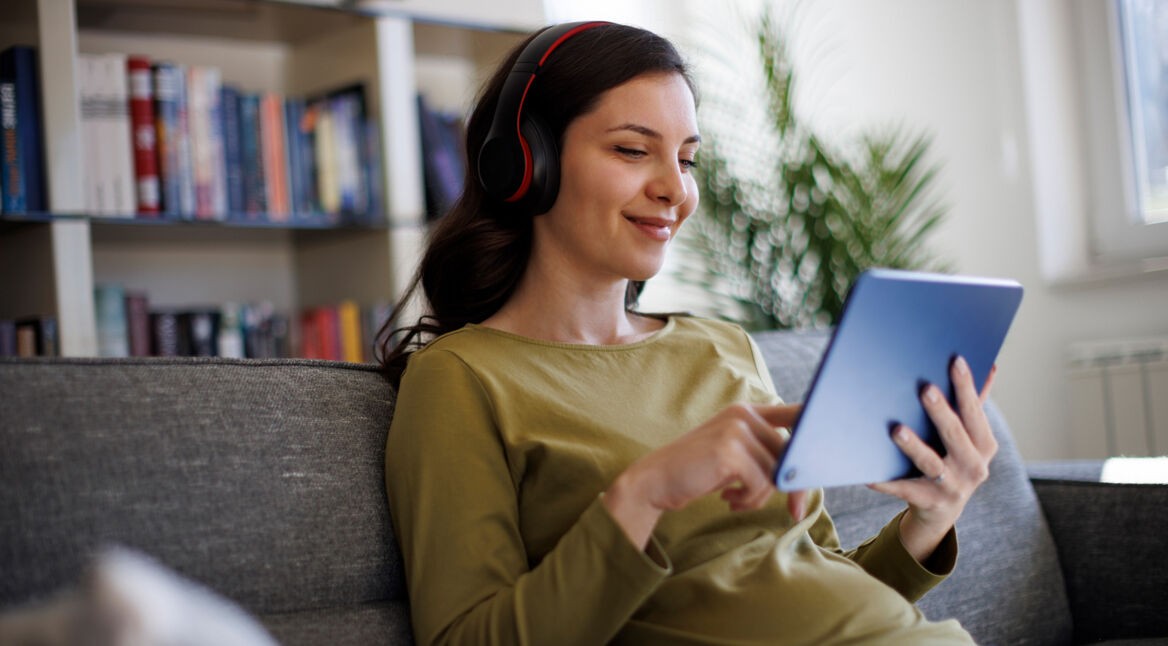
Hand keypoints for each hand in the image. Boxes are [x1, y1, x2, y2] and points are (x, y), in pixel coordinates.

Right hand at [603, 403, 804, 549]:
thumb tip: (807, 469)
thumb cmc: (697, 471)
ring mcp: (736, 429)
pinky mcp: (730, 450)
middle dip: (795, 487)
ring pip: (775, 472)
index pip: (797, 415)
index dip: (816, 435)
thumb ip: (764, 452)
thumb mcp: (733, 454)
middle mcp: (744, 414)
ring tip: (736, 499)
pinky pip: (760, 483)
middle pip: (792, 453)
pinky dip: (748, 499)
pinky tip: (727, 499)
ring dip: (760, 496)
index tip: (831, 461)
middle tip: (794, 511)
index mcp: (747, 410)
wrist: (655, 480)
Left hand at [868, 357, 998, 562]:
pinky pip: (903, 488)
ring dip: (914, 447)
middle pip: (955, 435)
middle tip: (926, 389)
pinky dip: (886, 481)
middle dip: (941, 413)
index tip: (956, 361)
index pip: (975, 412)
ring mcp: (950, 486)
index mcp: (984, 446)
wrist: (942, 508)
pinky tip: (869, 472)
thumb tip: (990, 365)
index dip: (967, 387)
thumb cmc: (954, 460)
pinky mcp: (927, 501)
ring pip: (931, 464)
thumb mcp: (970, 437)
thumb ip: (975, 404)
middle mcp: (973, 467)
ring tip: (897, 430)